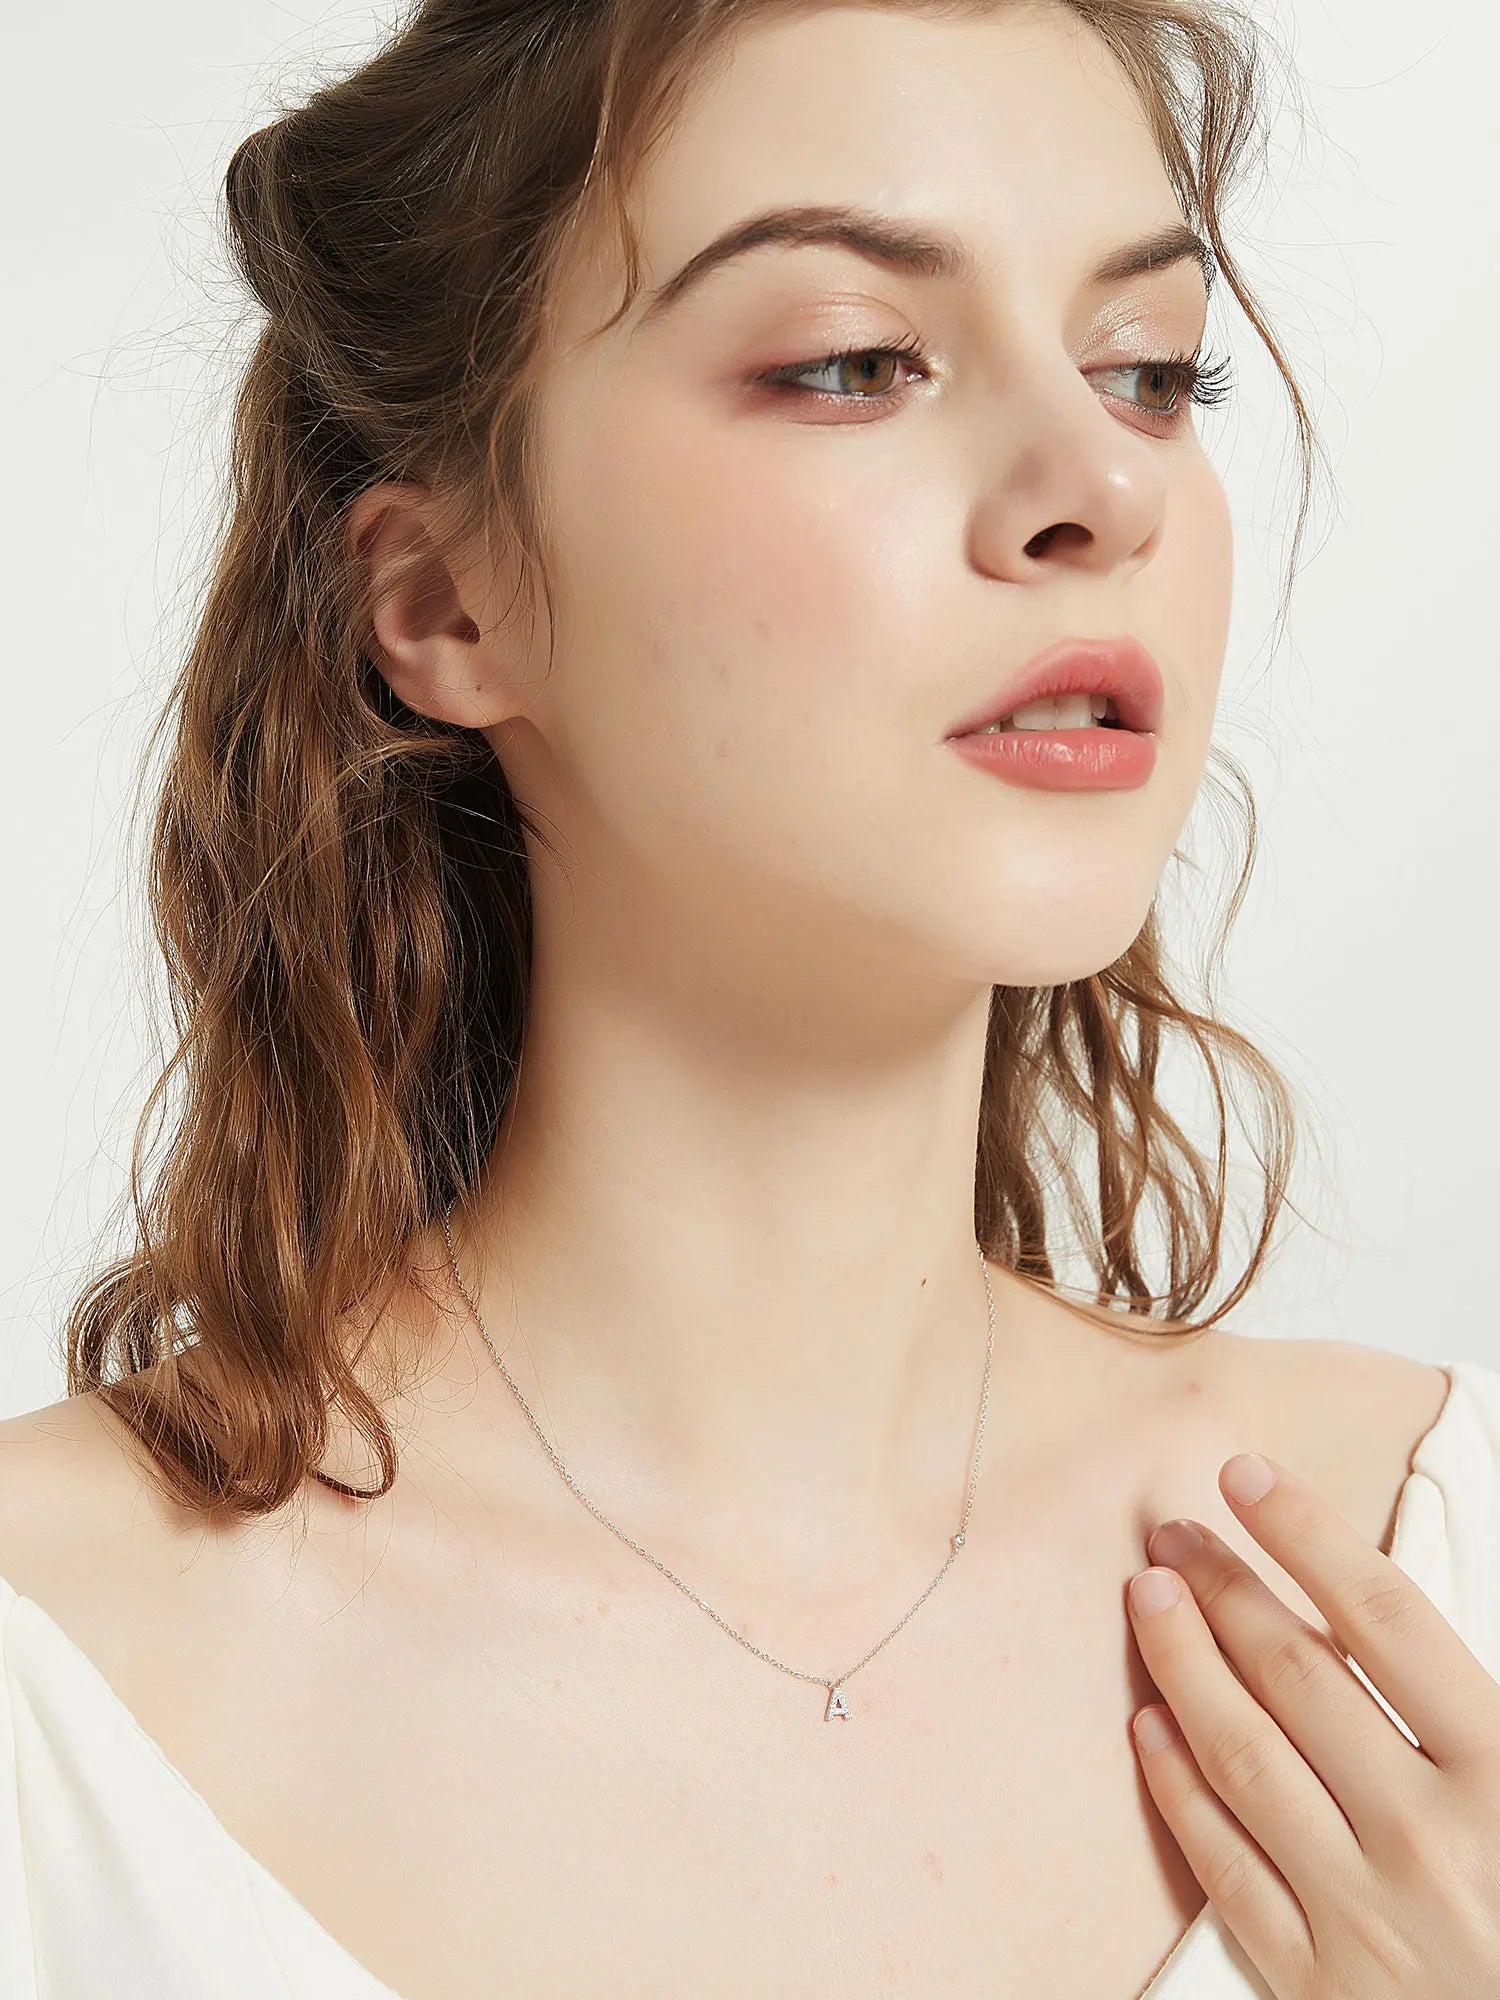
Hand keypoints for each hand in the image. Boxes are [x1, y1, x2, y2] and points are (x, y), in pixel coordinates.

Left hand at [1126, 1449, 1499, 1997]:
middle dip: (1226, 1587)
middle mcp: (1430, 1841)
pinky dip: (1179, 1790)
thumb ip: (1466, 1694)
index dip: (1308, 1535)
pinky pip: (1226, 1869)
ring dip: (1184, 1663)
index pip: (1388, 1619)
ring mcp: (1369, 1917)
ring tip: (1148, 1596)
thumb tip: (1374, 1596)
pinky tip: (1149, 1725)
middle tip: (1173, 1531)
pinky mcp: (1318, 1984)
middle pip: (1298, 1676)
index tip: (1245, 1475)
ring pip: (1245, 1757)